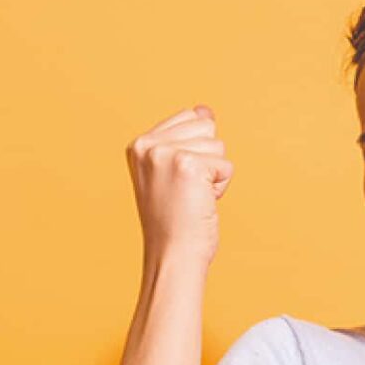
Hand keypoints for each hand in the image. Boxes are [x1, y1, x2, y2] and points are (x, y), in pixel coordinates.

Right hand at [125, 104, 233, 266]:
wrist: (173, 255)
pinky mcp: (187, 165)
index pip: (190, 119)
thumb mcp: (176, 172)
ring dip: (214, 176)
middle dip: (208, 161)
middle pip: (207, 127)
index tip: (179, 182)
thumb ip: (188, 138)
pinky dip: (221, 187)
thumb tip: (205, 109)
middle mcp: (147, 144)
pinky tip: (200, 203)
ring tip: (193, 198)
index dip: (197, 152)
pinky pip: (226, 166)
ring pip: (218, 145)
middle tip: (187, 192)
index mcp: (139, 144)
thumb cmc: (176, 220)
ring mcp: (165, 153)